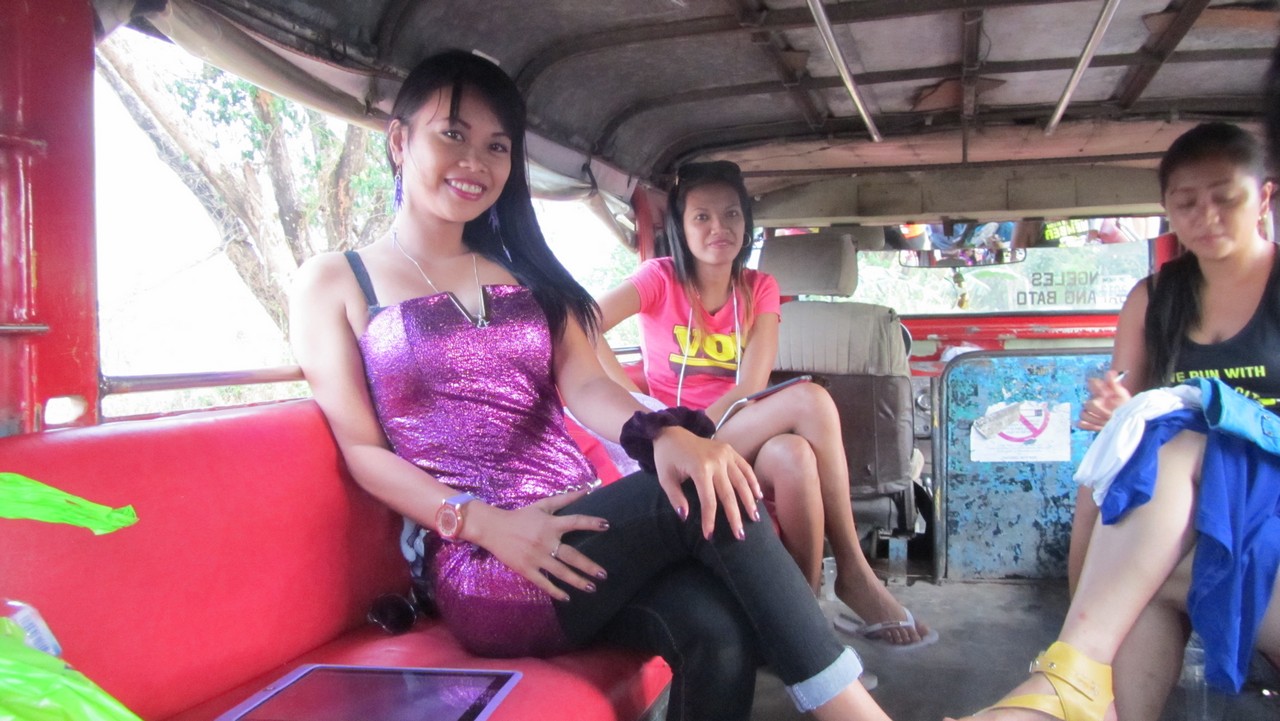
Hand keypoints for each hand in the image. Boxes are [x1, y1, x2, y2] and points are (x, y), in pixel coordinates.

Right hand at [467, 490, 608, 601]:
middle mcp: (545, 541)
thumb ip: (565, 499)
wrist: (493, 528)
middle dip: (588, 566)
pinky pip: (543, 582)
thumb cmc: (521, 516)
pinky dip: (555, 591)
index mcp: (550, 524)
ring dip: (577, 581)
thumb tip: (586, 490)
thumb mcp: (542, 505)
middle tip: (603, 575)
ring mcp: (536, 557)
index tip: (606, 526)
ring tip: (591, 588)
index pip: (575, 522)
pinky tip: (567, 597)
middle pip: (571, 556)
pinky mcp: (526, 569)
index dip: (591, 523)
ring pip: (560, 572)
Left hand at [652, 427, 760, 540]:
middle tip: (740, 536)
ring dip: (749, 501)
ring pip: (741, 481)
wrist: (672, 432)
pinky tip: (759, 496)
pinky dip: (753, 481)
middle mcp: (716, 460)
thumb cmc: (667, 458)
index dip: (709, 519)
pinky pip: (745, 467)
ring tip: (755, 519)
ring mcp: (725, 454)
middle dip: (734, 516)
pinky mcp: (729, 450)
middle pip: (728, 494)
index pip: (708, 500)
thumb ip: (675, 498)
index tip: (709, 536)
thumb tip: (685, 517)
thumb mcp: (665, 478)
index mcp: (699, 467)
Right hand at [1078, 370, 1130, 430]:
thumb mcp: (1122, 394)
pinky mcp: (1089, 423)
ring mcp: (1090, 412)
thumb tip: (1110, 372)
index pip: (1092, 383)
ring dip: (1096, 419)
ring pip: (1083, 414)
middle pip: (1087, 403)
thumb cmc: (1124, 405)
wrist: (1127, 418)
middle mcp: (1093, 401)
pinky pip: (1081, 424)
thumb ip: (1115, 384)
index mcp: (1100, 392)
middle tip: (1111, 415)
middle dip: (1099, 410)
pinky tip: (1098, 426)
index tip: (1106, 394)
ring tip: (1107, 422)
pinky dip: (1088, 425)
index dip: (1096, 387)